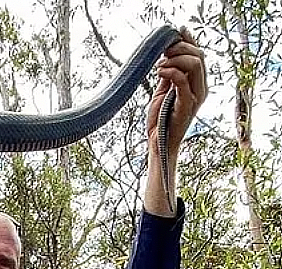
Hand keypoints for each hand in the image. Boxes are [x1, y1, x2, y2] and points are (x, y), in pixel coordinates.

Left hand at [148, 27, 207, 155]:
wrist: (158, 144)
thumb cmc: (160, 120)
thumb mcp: (163, 92)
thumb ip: (169, 74)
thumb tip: (167, 54)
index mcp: (197, 84)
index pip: (199, 55)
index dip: (189, 40)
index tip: (176, 33)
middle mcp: (200, 89)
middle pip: (199, 56)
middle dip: (180, 48)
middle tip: (163, 51)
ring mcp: (196, 97)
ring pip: (194, 64)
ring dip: (175, 58)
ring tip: (159, 65)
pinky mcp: (187, 105)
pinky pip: (182, 81)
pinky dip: (170, 71)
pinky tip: (159, 71)